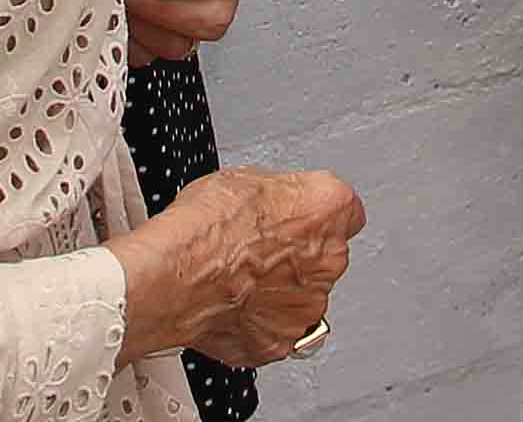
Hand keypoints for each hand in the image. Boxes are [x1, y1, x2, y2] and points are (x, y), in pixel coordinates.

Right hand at [123, 163, 362, 369]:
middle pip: (324, 258)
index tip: (297, 221)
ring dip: (279, 295)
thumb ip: (280, 197)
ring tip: (239, 283)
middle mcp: (329, 260)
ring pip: (302, 299)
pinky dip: (257, 326)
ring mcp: (307, 306)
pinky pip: (275, 332)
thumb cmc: (205, 228)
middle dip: (297, 258)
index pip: (345, 211)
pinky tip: (232, 309)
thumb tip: (272, 205)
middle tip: (258, 254)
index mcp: (328, 208)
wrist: (177, 277)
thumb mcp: (246, 180)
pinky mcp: (280, 342)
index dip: (316, 217)